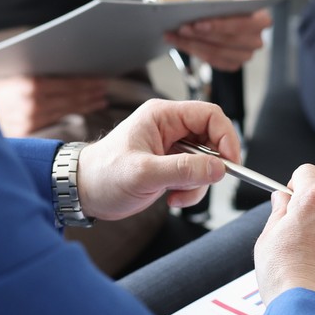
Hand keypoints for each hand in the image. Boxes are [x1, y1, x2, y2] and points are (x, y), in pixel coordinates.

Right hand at [0, 76, 108, 136]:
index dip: (86, 82)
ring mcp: (31, 119)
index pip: (67, 83)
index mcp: (29, 84)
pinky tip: (83, 110)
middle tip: (104, 87)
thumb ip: (37, 76)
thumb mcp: (13, 75)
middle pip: (70, 97)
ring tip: (100, 98)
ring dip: (86, 103)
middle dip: (90, 92)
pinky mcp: (28, 132)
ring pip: (66, 110)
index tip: (101, 78)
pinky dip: (72, 114)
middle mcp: (32, 103)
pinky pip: (55, 120)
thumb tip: (65, 72)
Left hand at [76, 98, 238, 218]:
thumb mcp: (144, 173)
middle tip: (202, 184)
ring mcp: (171, 149)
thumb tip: (218, 169)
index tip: (230, 163)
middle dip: (211, 167)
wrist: (84, 192)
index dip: (226, 137)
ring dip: (199, 184)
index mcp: (162, 116)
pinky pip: (195, 177)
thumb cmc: (103, 175)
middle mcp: (170, 128)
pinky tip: (172, 199)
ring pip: (207, 163)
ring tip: (177, 196)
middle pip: (212, 140)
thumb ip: (183, 170)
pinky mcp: (171, 167)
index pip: (209, 116)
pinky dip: (191, 192)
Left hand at [166, 0, 271, 72]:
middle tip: (182, 27)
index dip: (220, 25)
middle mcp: (257, 39)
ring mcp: (246, 54)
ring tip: (175, 34)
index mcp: (262, 19)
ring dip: (193, 43)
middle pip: (229, 40)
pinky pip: (212, 60)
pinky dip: (193, 50)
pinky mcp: (233, 64)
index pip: (243, 23)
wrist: (209, 13)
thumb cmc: (216, 1)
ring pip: (218, 52)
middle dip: (202, 35)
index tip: (198, 22)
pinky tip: (178, 42)